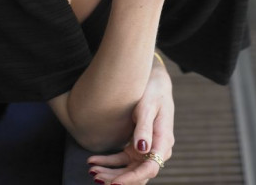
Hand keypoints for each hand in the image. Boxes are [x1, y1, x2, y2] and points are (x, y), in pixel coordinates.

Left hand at [87, 62, 174, 184]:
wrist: (155, 80)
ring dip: (111, 173)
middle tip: (96, 176)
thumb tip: (143, 150)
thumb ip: (144, 128)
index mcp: (163, 141)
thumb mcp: (147, 106)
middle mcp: (157, 149)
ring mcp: (146, 149)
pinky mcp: (137, 146)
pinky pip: (123, 159)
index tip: (115, 183)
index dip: (132, 178)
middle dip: (117, 178)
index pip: (150, 168)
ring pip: (129, 169)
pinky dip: (109, 162)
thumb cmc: (153, 90)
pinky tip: (93, 160)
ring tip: (92, 170)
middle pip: (138, 173)